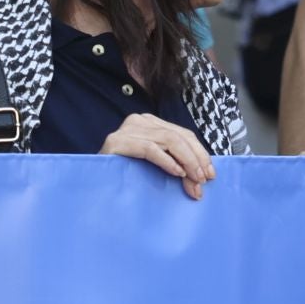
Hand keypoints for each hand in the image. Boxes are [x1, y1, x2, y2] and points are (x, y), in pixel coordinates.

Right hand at [100, 112, 215, 199]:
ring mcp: (127, 129)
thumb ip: (176, 164)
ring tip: (193, 180)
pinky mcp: (117, 142)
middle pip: (179, 136)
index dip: (200, 153)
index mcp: (150, 123)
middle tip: (204, 180)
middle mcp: (140, 121)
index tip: (210, 174)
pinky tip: (176, 173)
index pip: (183, 134)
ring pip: (169, 140)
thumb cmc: (125, 175)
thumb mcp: (155, 166)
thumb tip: (201, 180)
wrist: (94, 182)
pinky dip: (166, 161)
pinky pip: (150, 148)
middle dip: (196, 160)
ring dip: (186, 162)